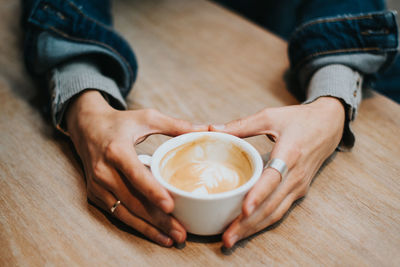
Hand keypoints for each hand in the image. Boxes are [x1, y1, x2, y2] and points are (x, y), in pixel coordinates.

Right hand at [66, 90, 206, 246]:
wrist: (87, 127)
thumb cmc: (121, 123)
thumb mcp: (147, 117)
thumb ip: (175, 125)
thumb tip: (204, 130)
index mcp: (117, 150)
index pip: (136, 174)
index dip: (153, 192)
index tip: (170, 206)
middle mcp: (104, 170)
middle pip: (133, 200)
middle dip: (158, 219)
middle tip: (180, 233)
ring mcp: (97, 185)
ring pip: (125, 212)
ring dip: (149, 228)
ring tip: (172, 238)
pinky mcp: (95, 194)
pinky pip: (118, 213)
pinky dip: (137, 225)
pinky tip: (155, 233)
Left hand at [210, 97, 344, 247]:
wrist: (328, 125)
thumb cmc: (298, 119)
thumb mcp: (270, 116)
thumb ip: (241, 125)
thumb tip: (212, 129)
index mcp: (290, 153)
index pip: (274, 178)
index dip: (259, 195)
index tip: (244, 209)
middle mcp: (296, 175)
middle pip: (272, 204)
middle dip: (249, 223)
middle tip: (227, 237)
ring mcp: (298, 185)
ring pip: (275, 212)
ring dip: (254, 228)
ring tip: (232, 239)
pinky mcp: (298, 190)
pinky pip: (280, 210)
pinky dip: (263, 222)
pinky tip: (247, 229)